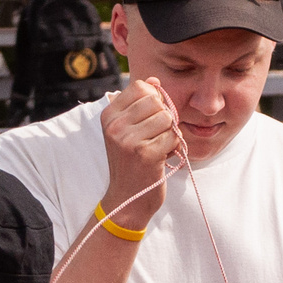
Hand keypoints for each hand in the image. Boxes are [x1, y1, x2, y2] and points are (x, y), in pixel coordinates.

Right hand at [99, 78, 180, 228]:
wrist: (127, 201)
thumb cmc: (131, 164)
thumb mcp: (128, 131)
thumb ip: (140, 104)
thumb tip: (154, 80)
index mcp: (109, 115)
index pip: (141, 87)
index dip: (154, 100)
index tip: (150, 120)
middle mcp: (115, 125)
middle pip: (155, 100)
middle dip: (163, 117)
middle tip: (156, 137)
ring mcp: (128, 140)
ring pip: (166, 117)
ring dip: (168, 133)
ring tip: (158, 147)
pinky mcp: (145, 154)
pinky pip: (172, 136)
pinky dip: (173, 146)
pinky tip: (163, 157)